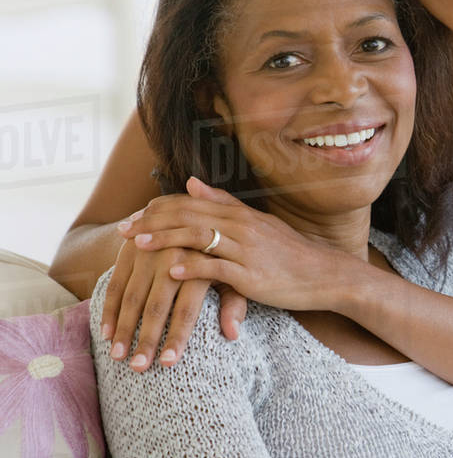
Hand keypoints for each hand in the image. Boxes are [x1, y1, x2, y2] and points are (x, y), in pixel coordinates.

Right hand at [102, 191, 247, 370]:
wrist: (187, 216)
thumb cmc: (214, 259)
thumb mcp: (230, 277)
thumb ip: (235, 304)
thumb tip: (233, 335)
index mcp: (200, 264)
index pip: (187, 309)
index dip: (177, 336)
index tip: (168, 364)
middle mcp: (172, 257)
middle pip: (156, 305)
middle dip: (146, 338)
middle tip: (138, 368)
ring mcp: (147, 253)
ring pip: (132, 296)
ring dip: (122, 329)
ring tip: (118, 358)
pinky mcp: (128, 251)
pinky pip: (115, 284)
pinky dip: (108, 309)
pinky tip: (105, 334)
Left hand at [114, 177, 352, 313]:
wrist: (324, 274)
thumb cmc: (289, 253)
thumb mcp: (257, 223)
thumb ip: (223, 202)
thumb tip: (191, 182)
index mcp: (238, 214)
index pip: (189, 204)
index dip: (158, 210)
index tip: (132, 218)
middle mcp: (240, 226)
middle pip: (187, 217)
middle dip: (151, 223)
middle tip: (122, 231)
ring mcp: (245, 250)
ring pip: (197, 238)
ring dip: (164, 241)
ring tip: (137, 246)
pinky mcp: (250, 276)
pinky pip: (216, 269)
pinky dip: (191, 268)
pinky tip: (170, 272)